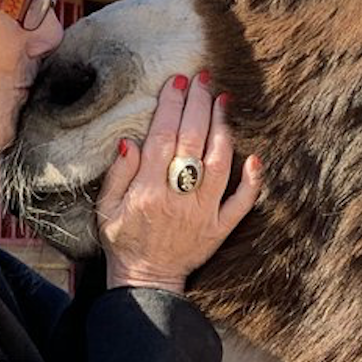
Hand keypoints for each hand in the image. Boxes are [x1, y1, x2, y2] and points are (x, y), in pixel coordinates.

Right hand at [96, 72, 261, 294]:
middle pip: (192, 142)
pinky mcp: (220, 229)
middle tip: (203, 79)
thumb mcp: (105, 208)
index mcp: (146, 191)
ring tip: (223, 101)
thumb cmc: (122, 241)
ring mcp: (203, 214)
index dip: (171, 106)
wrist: (146, 282)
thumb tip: (130, 141)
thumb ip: (117, 174)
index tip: (177, 82)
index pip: (161, 138)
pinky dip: (251, 182)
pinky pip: (241, 204)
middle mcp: (177, 199)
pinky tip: (255, 158)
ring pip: (217, 164)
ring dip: (222, 130)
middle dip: (198, 106)